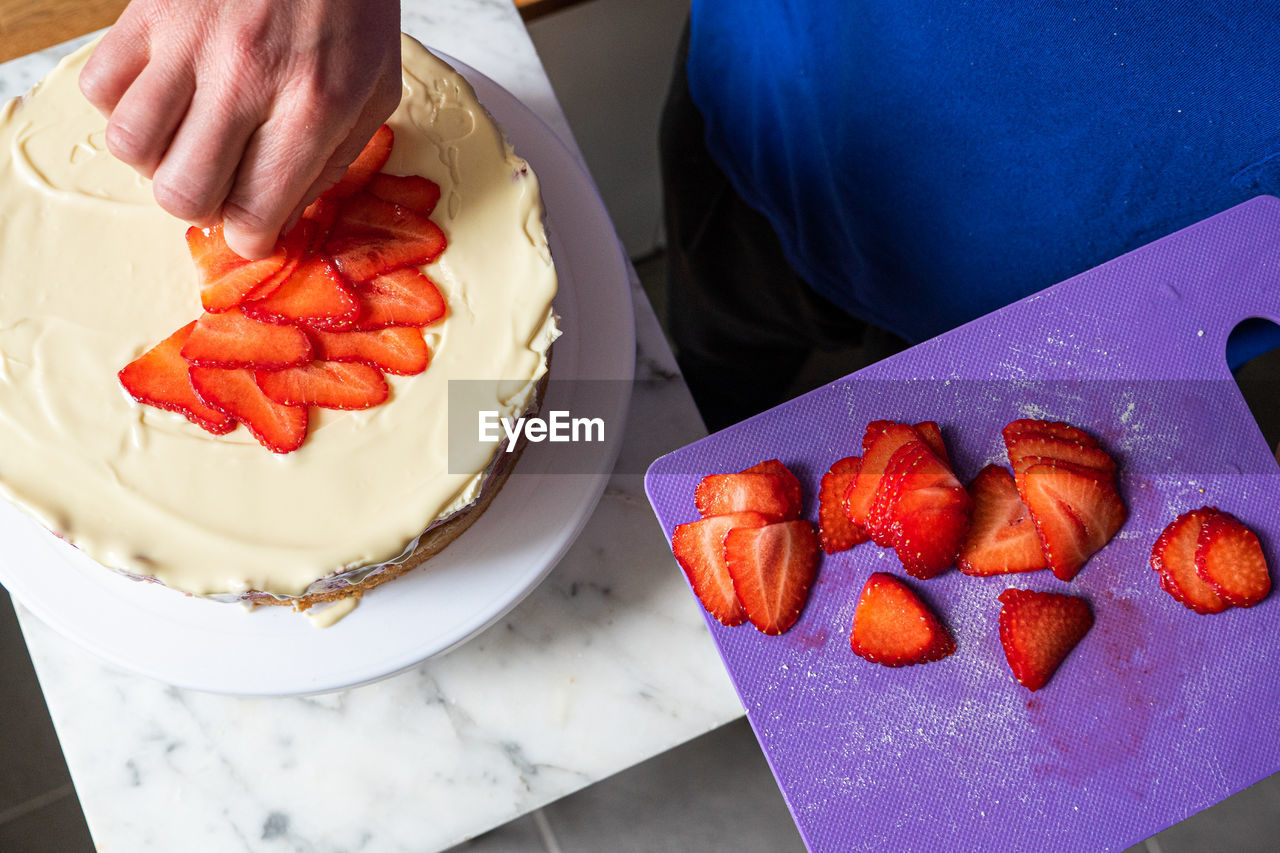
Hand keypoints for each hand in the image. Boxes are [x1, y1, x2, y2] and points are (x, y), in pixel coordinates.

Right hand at [79, 0, 402, 258]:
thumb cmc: (353, 10)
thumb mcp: (377, 91)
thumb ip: (334, 160)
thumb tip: (284, 216)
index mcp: (312, 107)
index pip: (252, 216)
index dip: (251, 236)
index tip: (255, 225)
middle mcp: (245, 79)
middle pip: (182, 193)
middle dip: (203, 204)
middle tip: (223, 181)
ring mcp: (189, 43)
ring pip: (131, 147)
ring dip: (158, 158)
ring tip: (190, 138)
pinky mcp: (149, 12)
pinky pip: (100, 88)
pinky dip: (123, 106)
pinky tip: (163, 96)